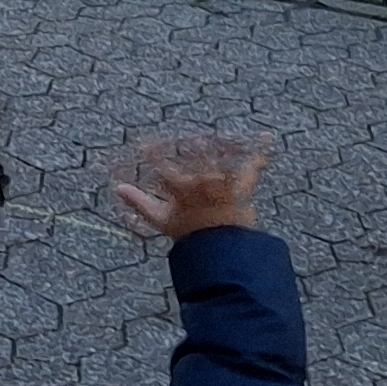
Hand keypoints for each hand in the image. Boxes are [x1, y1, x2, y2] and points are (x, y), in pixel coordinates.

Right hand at [108, 131, 271, 238]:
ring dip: (222, 140)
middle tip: (189, 137)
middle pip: (193, 151)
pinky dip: (260, 153)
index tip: (144, 143)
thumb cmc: (189, 233)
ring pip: (220, 152)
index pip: (162, 162)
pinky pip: (251, 165)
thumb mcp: (162, 220)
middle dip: (190, 142)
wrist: (220, 251)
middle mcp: (200, 180)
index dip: (152, 150)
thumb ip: (139, 202)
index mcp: (179, 186)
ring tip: (223, 134)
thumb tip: (117, 188)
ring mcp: (221, 182)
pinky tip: (269, 140)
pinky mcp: (240, 186)